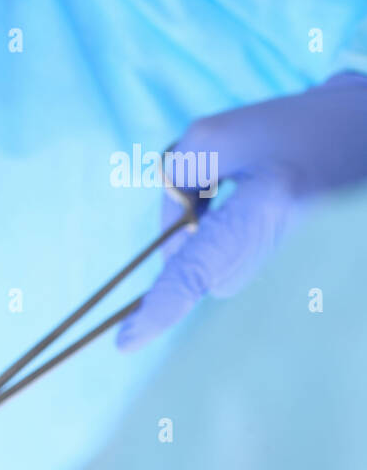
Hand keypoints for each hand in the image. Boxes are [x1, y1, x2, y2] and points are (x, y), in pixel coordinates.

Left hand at [118, 72, 366, 350]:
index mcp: (266, 206)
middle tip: (220, 188)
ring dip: (210, 241)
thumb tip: (172, 247)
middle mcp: (284, 244)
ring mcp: (293, 262)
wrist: (362, 134)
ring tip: (251, 191)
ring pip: (216, 274)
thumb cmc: (287, 127)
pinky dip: (228, 245)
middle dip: (188, 243)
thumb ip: (175, 187)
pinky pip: (236, 270)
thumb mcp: (213, 137)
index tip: (126, 342)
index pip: (198, 269)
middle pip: (202, 274)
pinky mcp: (293, 266)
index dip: (161, 306)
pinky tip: (259, 207)